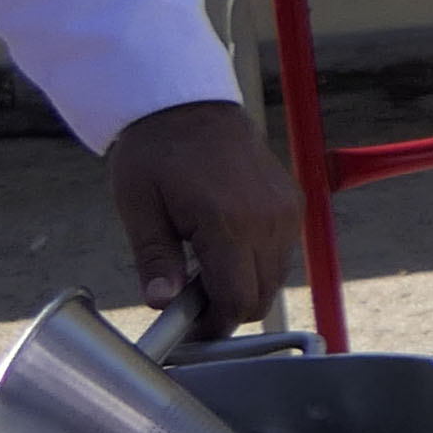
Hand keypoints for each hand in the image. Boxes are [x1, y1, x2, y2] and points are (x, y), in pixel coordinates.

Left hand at [104, 101, 301, 339]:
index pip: (236, 301)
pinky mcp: (293, 205)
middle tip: (191, 301)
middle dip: (227, 308)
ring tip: (205, 266)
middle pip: (260, 297)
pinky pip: (282, 253)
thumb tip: (161, 304)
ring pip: (274, 278)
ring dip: (243, 283)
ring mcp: (286, 212)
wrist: (189, 104)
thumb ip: (155, 260)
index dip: (213, 325)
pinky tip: (225, 244)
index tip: (190, 328)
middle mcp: (268, 221)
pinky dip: (257, 261)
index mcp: (227, 223)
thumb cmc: (157, 152)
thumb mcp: (139, 207)